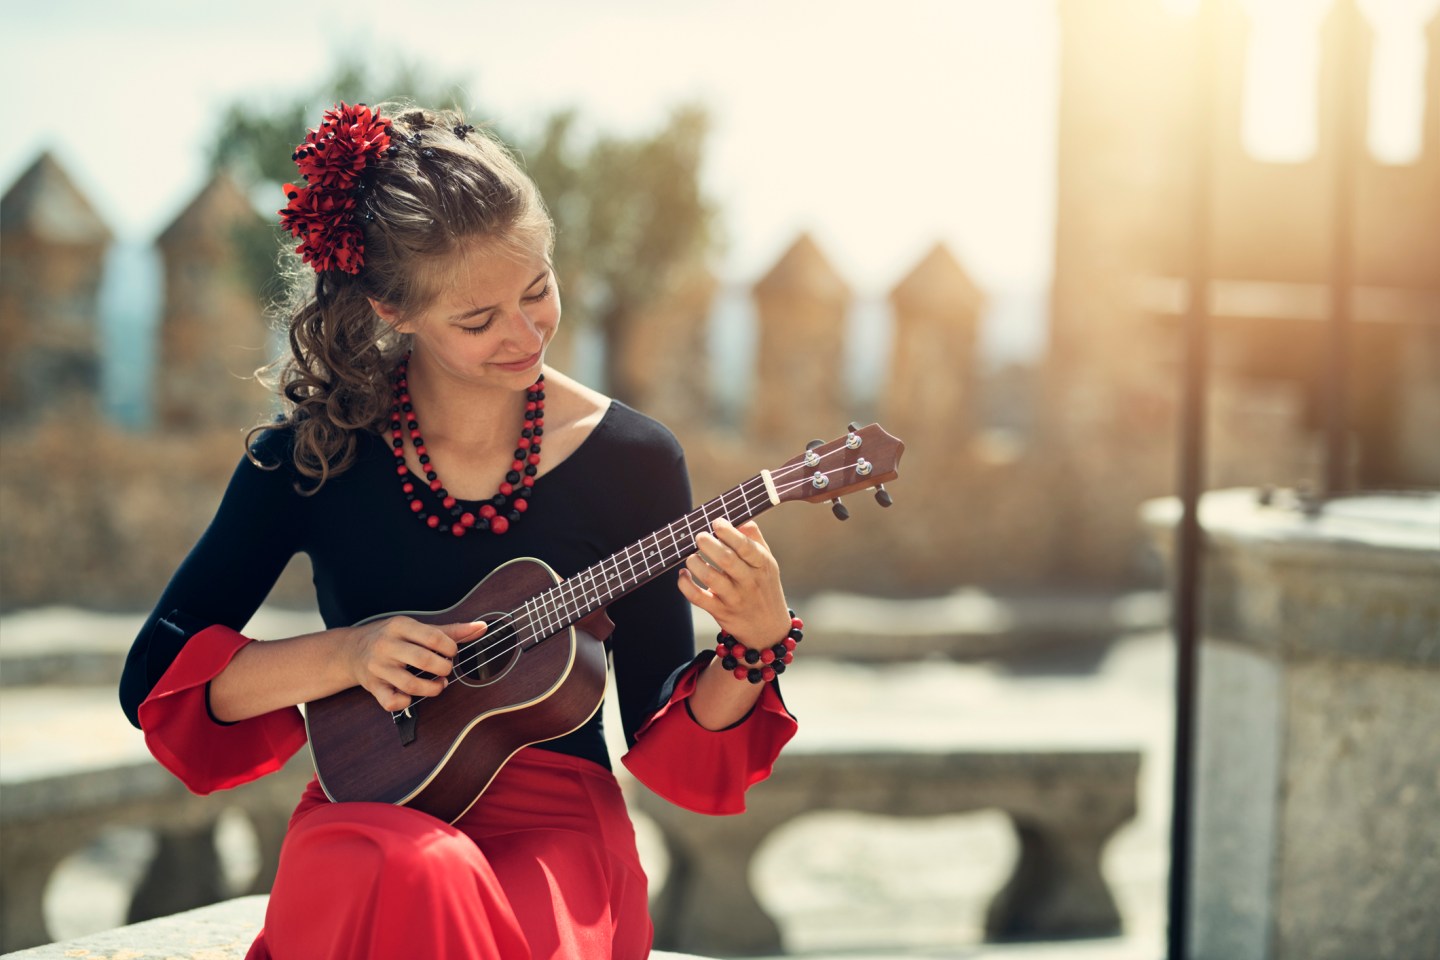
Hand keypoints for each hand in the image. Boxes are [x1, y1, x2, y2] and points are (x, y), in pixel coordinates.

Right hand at [344, 616, 485, 711]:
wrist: (351, 651)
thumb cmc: (391, 638)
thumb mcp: (416, 628)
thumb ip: (450, 630)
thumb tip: (481, 628)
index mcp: (400, 626)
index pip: (434, 637)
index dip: (451, 648)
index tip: (452, 652)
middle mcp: (387, 646)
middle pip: (424, 660)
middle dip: (443, 668)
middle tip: (446, 669)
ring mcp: (378, 668)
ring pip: (410, 684)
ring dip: (432, 689)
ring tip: (439, 684)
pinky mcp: (373, 687)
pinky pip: (391, 702)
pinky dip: (405, 702)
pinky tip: (412, 696)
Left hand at [678, 519, 791, 648]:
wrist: (769, 630)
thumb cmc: (764, 587)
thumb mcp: (767, 563)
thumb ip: (754, 539)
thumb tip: (740, 519)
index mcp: (763, 565)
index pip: (746, 546)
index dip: (729, 532)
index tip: (716, 522)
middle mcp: (750, 582)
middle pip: (727, 559)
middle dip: (708, 544)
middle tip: (699, 536)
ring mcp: (735, 599)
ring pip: (710, 578)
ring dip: (695, 563)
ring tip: (691, 557)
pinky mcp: (720, 612)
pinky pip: (698, 598)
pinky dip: (685, 585)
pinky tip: (683, 575)